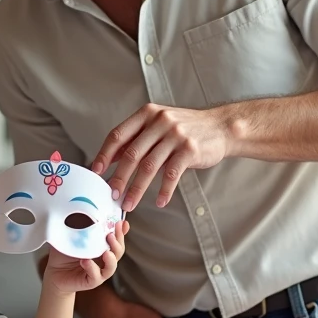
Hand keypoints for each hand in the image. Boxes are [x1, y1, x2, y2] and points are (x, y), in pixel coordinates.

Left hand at [43, 220, 127, 293]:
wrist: (54, 272)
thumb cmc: (65, 252)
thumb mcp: (72, 235)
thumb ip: (82, 224)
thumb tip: (89, 208)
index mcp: (103, 246)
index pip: (117, 238)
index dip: (121, 231)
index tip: (120, 222)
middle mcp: (104, 259)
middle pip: (119, 251)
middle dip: (118, 242)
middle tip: (111, 234)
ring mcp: (99, 271)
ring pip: (112, 266)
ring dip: (111, 258)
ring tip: (106, 252)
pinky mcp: (91, 281)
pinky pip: (96, 276)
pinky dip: (92, 268)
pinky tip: (86, 261)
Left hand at [91, 103, 230, 211]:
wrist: (221, 126)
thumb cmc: (185, 129)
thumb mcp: (158, 125)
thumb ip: (136, 139)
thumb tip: (110, 158)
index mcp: (147, 114)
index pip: (118, 134)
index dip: (104, 154)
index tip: (96, 171)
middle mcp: (159, 121)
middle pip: (131, 154)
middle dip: (119, 177)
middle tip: (112, 195)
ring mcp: (175, 135)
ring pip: (149, 167)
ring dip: (137, 189)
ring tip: (130, 204)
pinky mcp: (190, 149)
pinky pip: (171, 174)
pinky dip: (164, 191)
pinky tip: (160, 202)